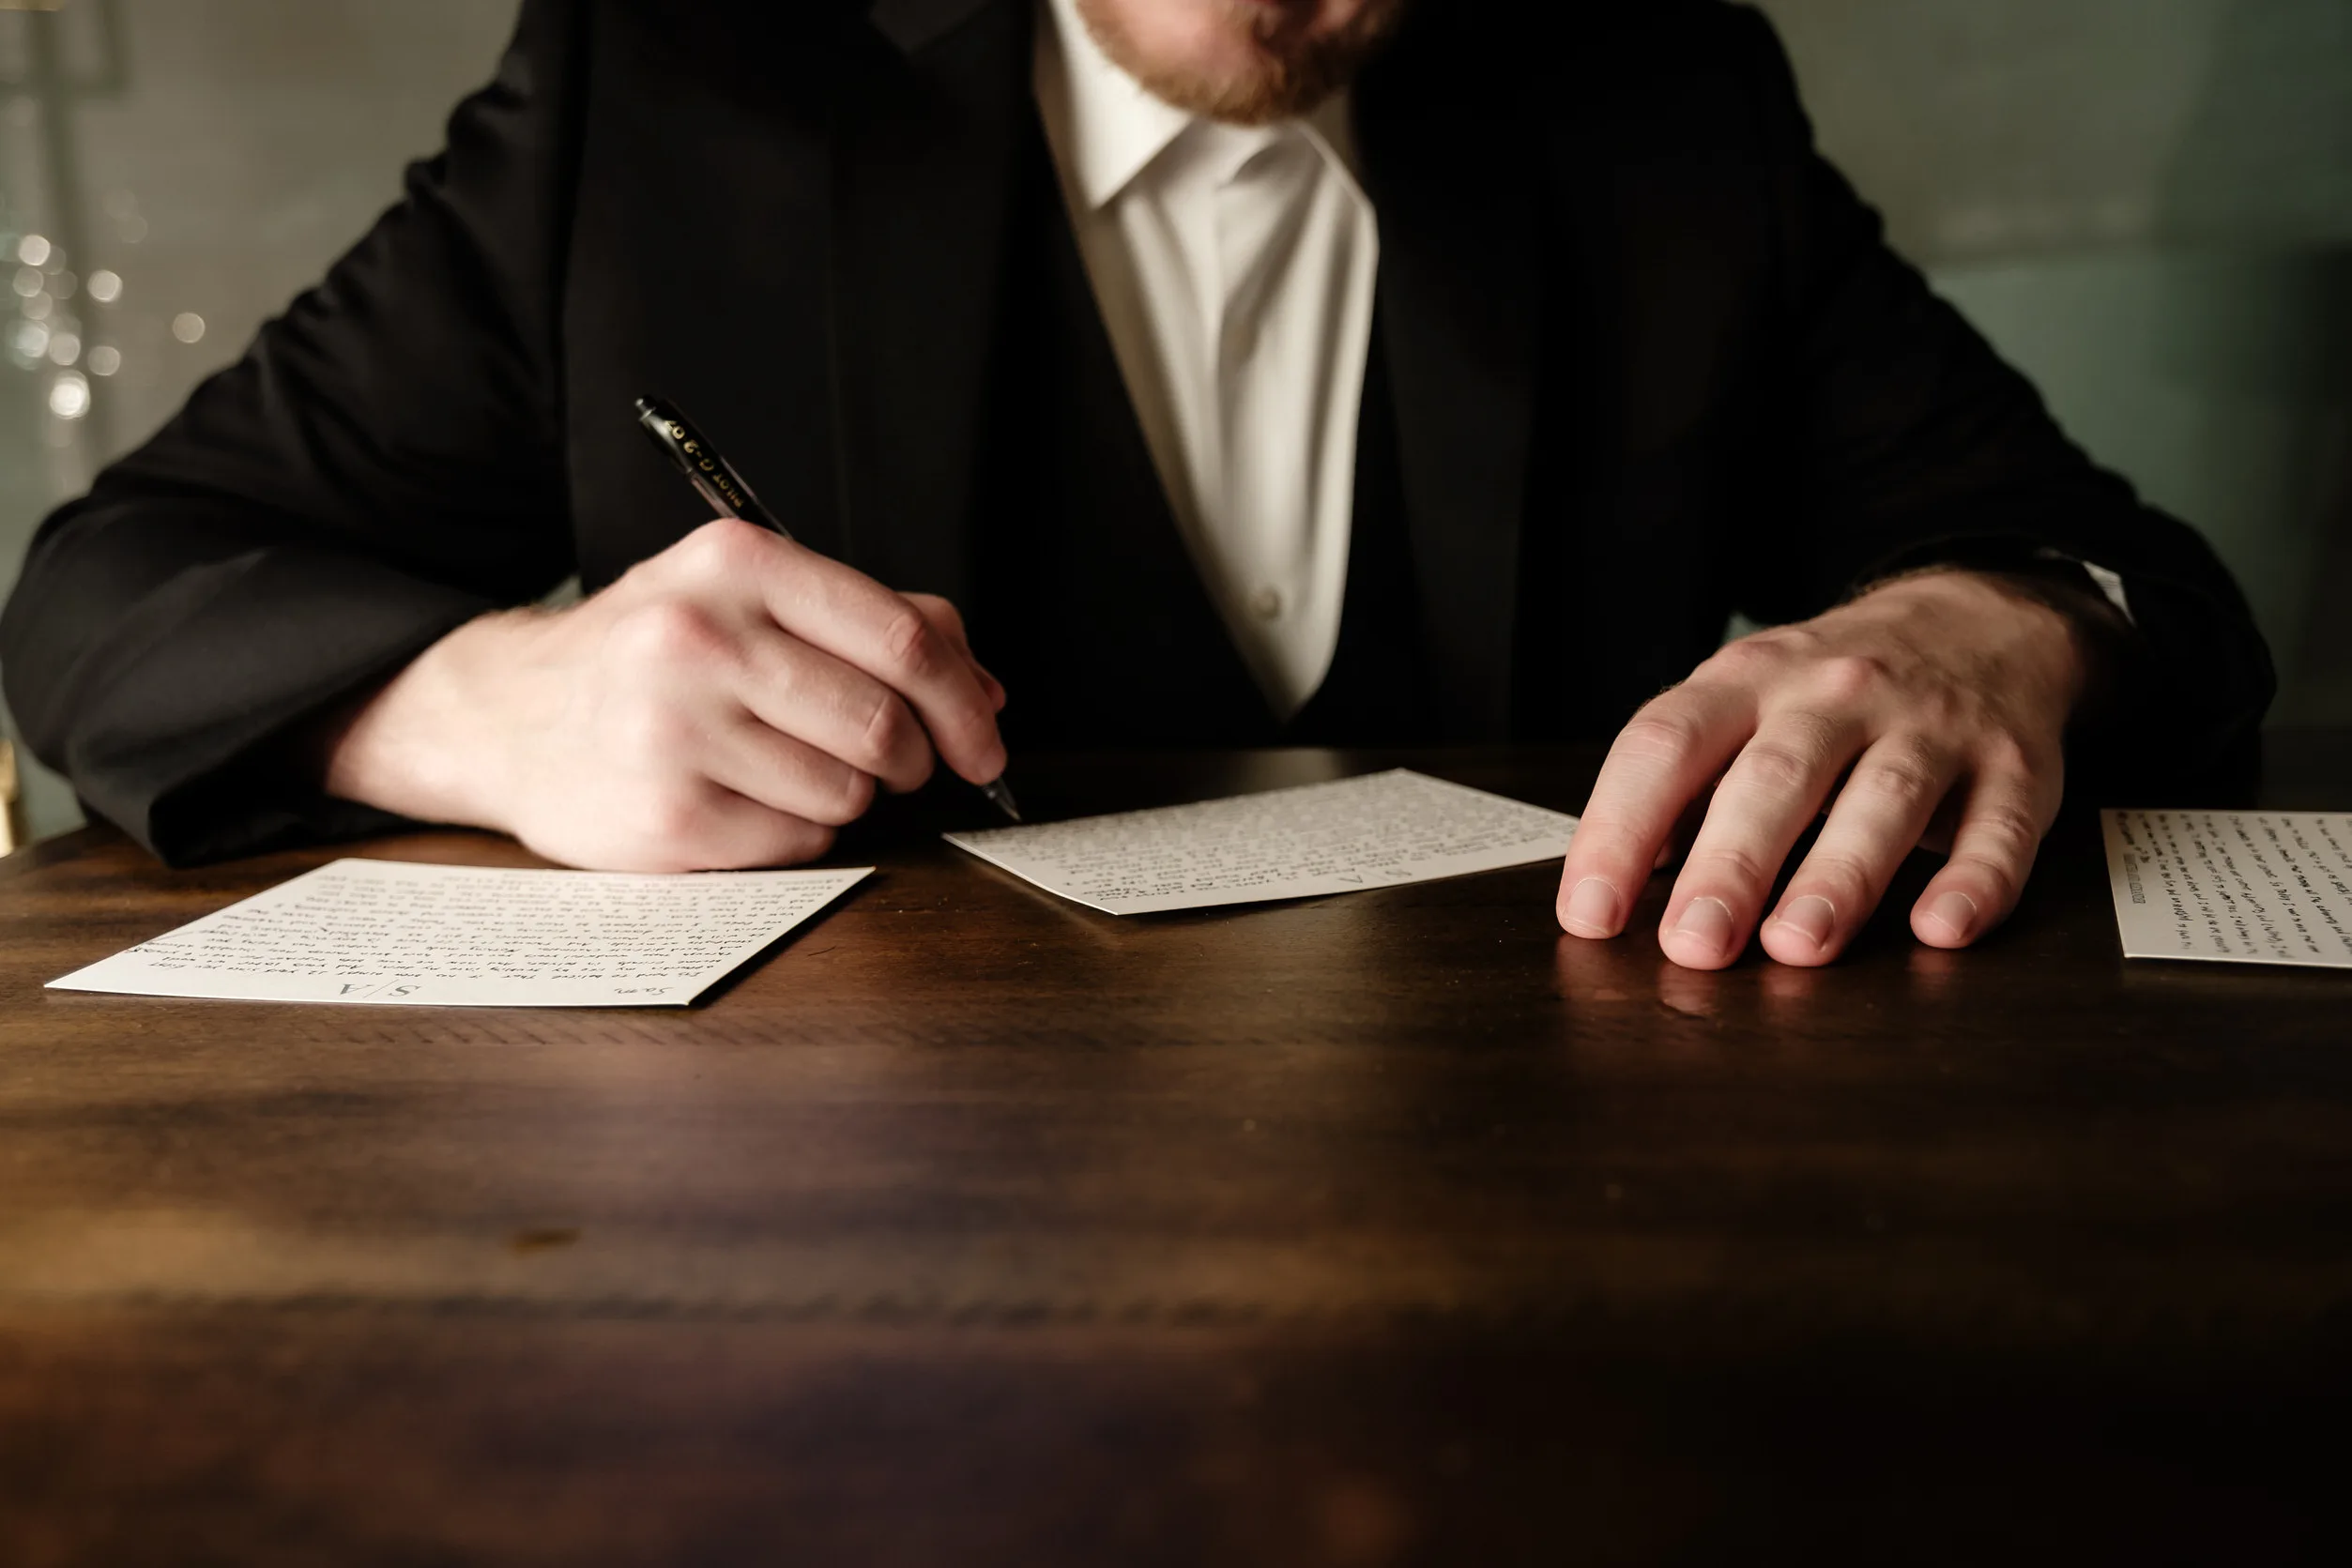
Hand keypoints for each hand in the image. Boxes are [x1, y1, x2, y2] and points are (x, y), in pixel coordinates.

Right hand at [321, 518, 1006, 870]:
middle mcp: (698, 637)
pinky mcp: (666, 815)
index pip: (902, 639)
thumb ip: (877, 624)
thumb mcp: (751, 598)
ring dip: (847, 793)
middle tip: (897, 763)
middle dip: (914, 758)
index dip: (965, 702)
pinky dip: (796, 830)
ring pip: (849, 790)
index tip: (987, 742)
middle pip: (884, 723)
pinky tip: (743, 797)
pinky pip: (799, 840)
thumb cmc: (657, 655)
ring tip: (784, 765)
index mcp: (737, 563)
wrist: (513, 715)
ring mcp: (675, 729)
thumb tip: (985, 691)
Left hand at [1556, 569, 2098, 968]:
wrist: (1978, 620)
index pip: (1667, 745)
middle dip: (1730, 863)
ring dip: (1838, 876)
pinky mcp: (2013, 765)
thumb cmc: (1832, 689)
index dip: (1620, 826)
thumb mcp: (1742, 704)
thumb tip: (1612, 883)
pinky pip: (1998, 824)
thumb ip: (1682, 787)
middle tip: (1693, 942)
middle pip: (1774, 776)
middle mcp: (1835, 693)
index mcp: (1747, 681)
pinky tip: (1941, 927)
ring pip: (1883, 796)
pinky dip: (1975, 877)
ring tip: (1795, 944)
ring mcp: (1930, 725)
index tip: (1590, 911)